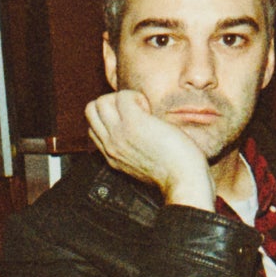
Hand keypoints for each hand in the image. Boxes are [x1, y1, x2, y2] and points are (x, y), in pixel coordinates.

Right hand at [85, 90, 216, 211]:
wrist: (183, 180)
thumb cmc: (174, 171)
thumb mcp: (143, 165)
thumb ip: (134, 150)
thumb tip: (140, 133)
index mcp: (112, 157)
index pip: (93, 128)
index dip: (110, 117)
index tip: (132, 122)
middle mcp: (110, 146)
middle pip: (91, 111)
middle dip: (112, 103)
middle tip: (135, 112)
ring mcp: (119, 135)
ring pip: (101, 101)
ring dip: (122, 99)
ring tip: (142, 110)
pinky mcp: (134, 124)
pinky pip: (123, 96)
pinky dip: (136, 96)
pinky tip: (149, 110)